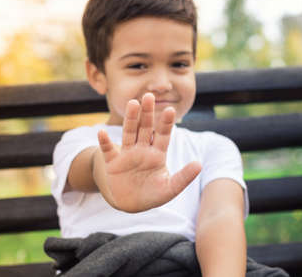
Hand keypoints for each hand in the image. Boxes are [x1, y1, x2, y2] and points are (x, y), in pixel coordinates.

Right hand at [96, 93, 201, 212]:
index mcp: (157, 154)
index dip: (166, 123)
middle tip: (149, 96)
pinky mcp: (113, 163)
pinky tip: (102, 132)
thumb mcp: (170, 188)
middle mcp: (142, 150)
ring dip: (130, 119)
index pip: (163, 135)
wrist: (131, 204)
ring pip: (129, 133)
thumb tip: (199, 165)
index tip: (170, 110)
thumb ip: (184, 177)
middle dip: (147, 113)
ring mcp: (127, 154)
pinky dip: (105, 142)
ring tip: (133, 103)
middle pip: (145, 128)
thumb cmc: (153, 195)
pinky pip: (108, 150)